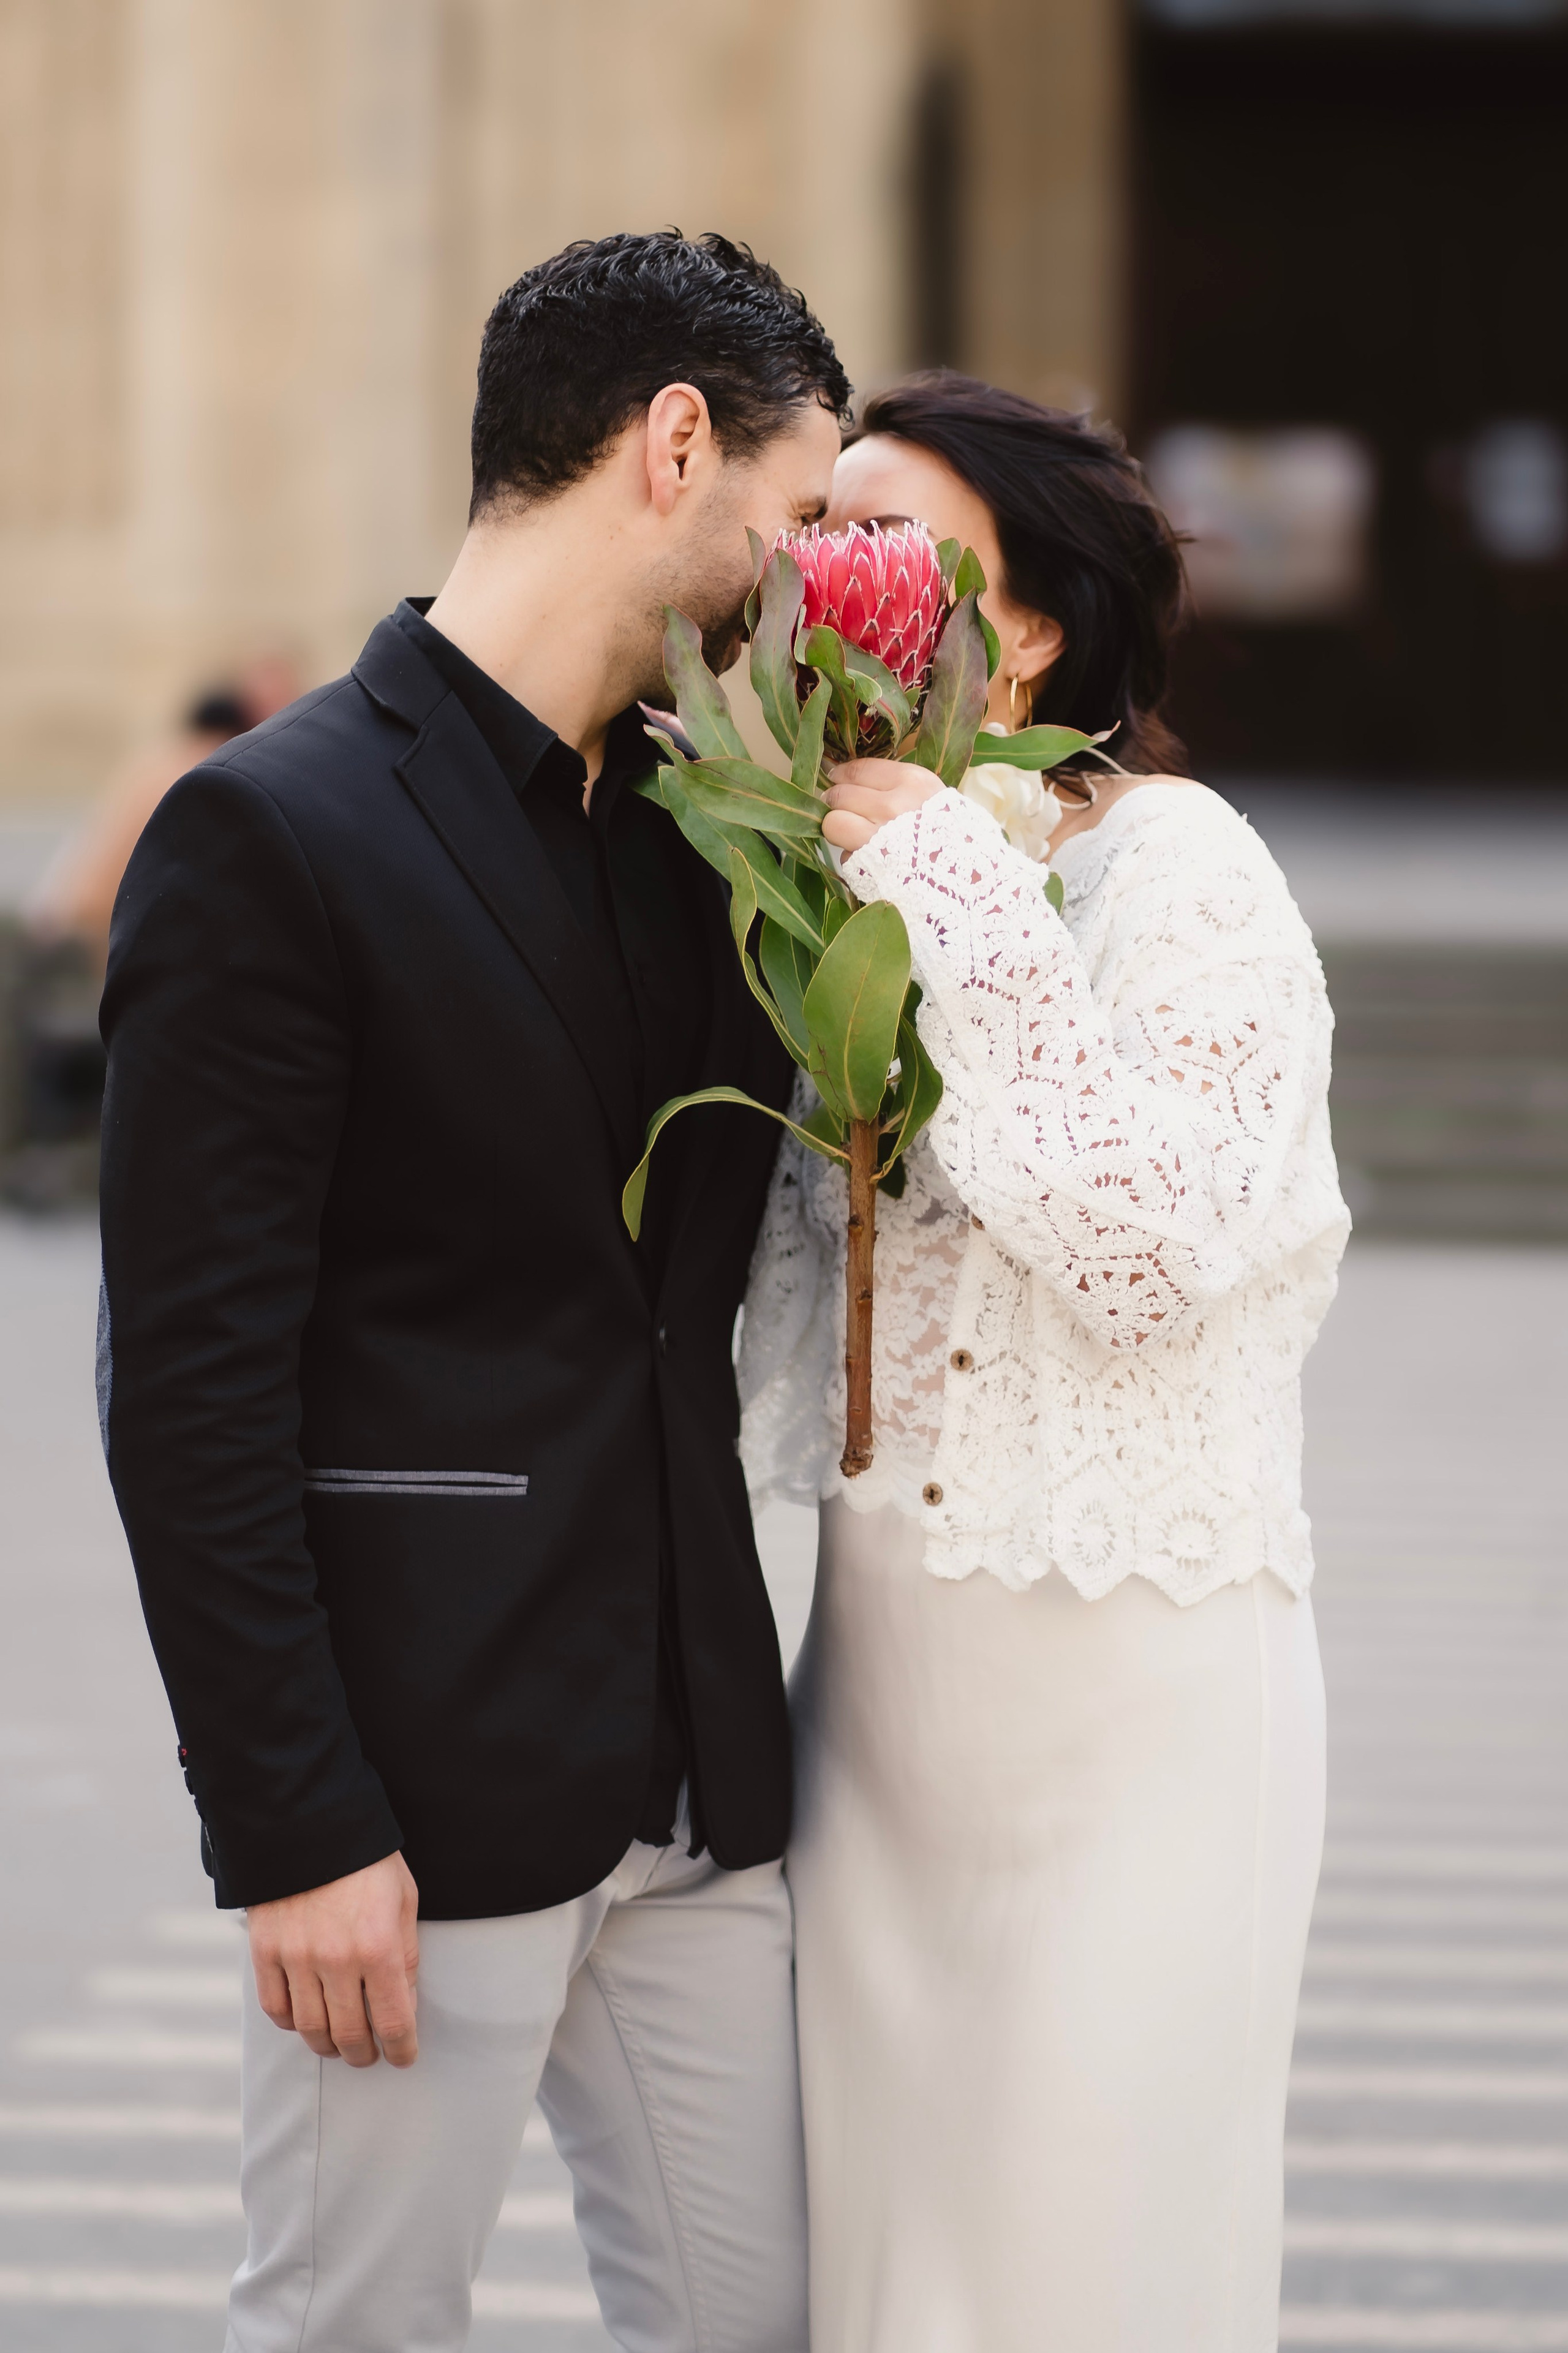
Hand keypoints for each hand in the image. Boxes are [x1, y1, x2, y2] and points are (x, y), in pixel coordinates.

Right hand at [248, 1851, 419, 2068]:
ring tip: (340, 2044)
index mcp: (378, 1946)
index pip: (394, 2021)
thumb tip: (404, 2002)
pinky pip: (276, 2007)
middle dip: (364, 2054)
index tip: (404, 2057)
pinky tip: (305, 2020)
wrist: (308, 1824)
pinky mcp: (266, 1952)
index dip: (401, 2049)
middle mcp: (336, 1960)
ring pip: (310, 2029)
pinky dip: (291, 2024)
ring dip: (328, 2046)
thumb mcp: (403, 1900)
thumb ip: (406, 1955)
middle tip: (370, 2055)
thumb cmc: (365, 1860)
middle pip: (349, 2034)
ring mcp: (297, 1958)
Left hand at [821, 759, 944, 854]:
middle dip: (837, 801)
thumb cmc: (953, 837)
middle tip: (840, 807)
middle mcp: (893, 806)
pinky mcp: (869, 866)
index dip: (842, 774)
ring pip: (833, 823)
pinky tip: (874, 859)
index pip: (860, 770)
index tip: (836, 777)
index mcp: (912, 783)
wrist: (970, 879)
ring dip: (838, 828)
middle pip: (841, 795)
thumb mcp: (933, 797)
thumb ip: (897, 787)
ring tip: (853, 833)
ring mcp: (878, 837)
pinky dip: (854, 857)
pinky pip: (847, 855)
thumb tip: (853, 781)